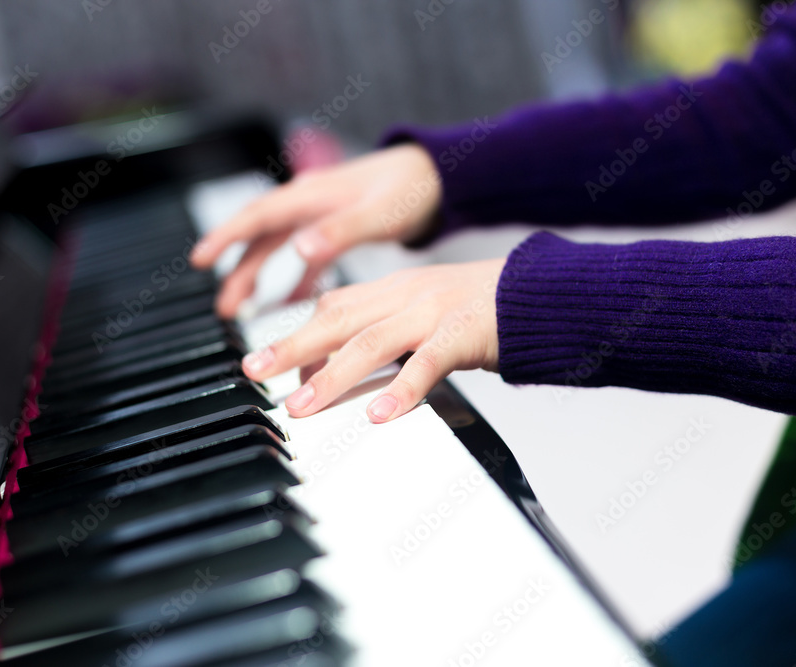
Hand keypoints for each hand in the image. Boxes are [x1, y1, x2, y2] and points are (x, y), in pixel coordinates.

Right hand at [190, 144, 442, 317]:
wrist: (438, 177)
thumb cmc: (411, 189)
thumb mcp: (379, 213)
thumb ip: (341, 231)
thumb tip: (300, 248)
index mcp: (313, 196)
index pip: (258, 216)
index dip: (226, 236)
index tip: (200, 258)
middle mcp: (310, 203)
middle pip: (260, 235)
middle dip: (236, 267)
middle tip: (222, 305)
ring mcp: (320, 216)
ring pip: (277, 247)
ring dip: (257, 275)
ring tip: (239, 309)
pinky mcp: (335, 229)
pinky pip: (304, 257)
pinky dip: (293, 280)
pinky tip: (289, 305)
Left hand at [241, 258, 505, 422]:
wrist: (540, 293)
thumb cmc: (483, 308)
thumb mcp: (426, 311)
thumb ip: (389, 333)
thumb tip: (350, 372)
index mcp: (395, 287)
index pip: (335, 307)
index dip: (299, 335)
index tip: (270, 363)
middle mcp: (406, 294)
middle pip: (338, 319)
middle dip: (291, 347)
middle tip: (254, 371)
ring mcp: (434, 311)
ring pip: (372, 342)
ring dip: (331, 376)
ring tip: (301, 406)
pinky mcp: (465, 332)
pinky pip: (428, 363)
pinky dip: (402, 389)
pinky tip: (381, 415)